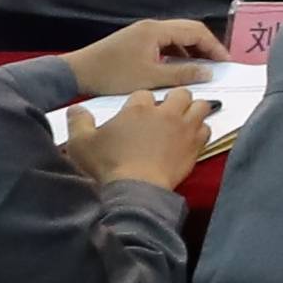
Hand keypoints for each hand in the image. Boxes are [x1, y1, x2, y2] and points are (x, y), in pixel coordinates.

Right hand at [65, 82, 215, 185]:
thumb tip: (75, 109)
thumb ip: (78, 122)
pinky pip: (206, 130)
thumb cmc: (107, 165)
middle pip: (180, 93)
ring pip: (200, 106)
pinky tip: (191, 137)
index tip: (136, 113)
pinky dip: (201, 130)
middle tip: (166, 111)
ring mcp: (183, 129)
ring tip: (184, 119)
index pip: (144, 94)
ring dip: (193, 110)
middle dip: (174, 99)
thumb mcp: (81, 143)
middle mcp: (165, 114)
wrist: (135, 189)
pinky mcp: (195, 146)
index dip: (141, 102)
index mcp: (138, 109)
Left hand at [68, 18, 227, 97]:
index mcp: (156, 30)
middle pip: (188, 30)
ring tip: (203, 67)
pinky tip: (180, 66)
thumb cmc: (112, 75)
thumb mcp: (150, 78)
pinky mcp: (135, 41)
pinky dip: (178, 52)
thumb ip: (182, 74)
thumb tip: (208, 72)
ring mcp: (142, 32)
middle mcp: (151, 26)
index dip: (214, 46)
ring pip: (176, 36)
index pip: (195, 31)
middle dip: (206, 45)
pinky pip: (165, 42)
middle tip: (220, 63)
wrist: (76, 73)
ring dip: (192, 49)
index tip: (227, 62)